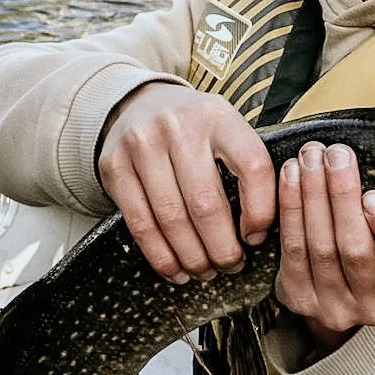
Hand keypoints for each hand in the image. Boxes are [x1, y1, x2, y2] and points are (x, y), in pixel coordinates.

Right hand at [97, 83, 274, 283]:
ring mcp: (142, 144)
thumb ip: (245, 164)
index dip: (260, 211)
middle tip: (231, 266)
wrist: (137, 103)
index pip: (253, 166)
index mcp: (218, 116)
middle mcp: (178, 126)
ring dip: (192, 256)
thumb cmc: (192, 127)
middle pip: (207, 203)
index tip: (256, 237)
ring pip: (172, 218)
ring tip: (204, 271)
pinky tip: (175, 269)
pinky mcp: (114, 166)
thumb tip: (261, 231)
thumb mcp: (224, 127)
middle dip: (222, 247)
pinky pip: (140, 223)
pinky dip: (160, 255)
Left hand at [274, 141, 374, 353]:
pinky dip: (290, 208)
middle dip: (343, 196)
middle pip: (355, 250)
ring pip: (320, 246)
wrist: (337, 292)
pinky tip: (291, 176)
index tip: (374, 196)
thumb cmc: (374, 251)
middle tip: (337, 155)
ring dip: (313, 194)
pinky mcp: (300, 298)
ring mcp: (333, 307)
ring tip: (311, 157)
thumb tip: (367, 169)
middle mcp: (372, 306)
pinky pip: (292, 248)